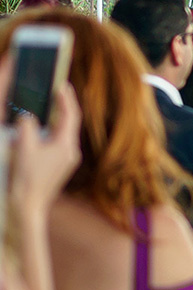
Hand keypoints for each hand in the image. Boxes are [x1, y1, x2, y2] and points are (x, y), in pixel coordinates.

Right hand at [7, 75, 81, 211]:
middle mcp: (70, 152)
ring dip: (53, 118)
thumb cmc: (27, 178)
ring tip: (46, 104)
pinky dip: (47, 131)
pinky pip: (54, 142)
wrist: (29, 206)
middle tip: (54, 90)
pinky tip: (37, 128)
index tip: (61, 83)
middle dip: (61, 106)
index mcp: (66, 145)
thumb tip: (28, 116)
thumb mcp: (24, 147)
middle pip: (68, 122)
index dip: (66, 98)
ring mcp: (65, 160)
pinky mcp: (58, 166)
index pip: (70, 115)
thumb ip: (27, 126)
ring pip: (61, 133)